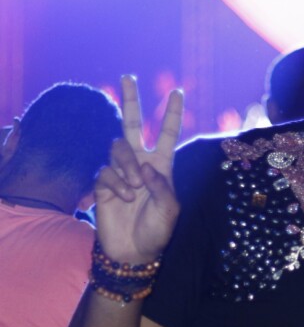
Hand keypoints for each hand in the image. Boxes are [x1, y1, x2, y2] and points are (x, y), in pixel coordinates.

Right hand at [95, 76, 182, 263]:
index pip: (166, 134)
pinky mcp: (102, 183)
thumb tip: (145, 165)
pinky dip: (115, 185)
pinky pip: (106, 172)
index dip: (171, 113)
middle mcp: (140, 163)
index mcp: (162, 166)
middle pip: (132, 125)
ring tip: (134, 190)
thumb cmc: (156, 231)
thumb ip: (161, 186)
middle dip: (131, 100)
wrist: (133, 250)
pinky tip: (123, 199)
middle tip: (128, 76)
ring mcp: (120, 172)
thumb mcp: (170, 210)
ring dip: (127, 166)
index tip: (177, 91)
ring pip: (119, 149)